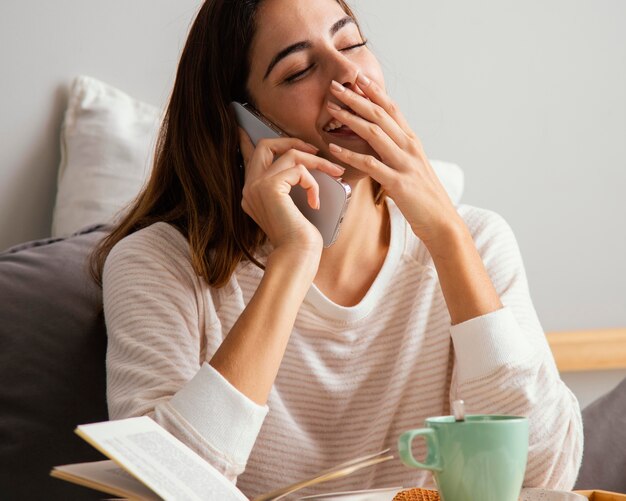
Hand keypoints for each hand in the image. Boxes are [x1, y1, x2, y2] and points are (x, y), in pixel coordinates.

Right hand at [238, 129, 344, 253]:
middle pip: (266, 145)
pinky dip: (314, 183)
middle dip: (293, 142)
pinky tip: (316, 202)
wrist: (297, 257)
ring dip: (317, 162)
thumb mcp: (293, 206)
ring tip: (334, 173)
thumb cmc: (300, 238)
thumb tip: (302, 165)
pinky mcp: (269, 188)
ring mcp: (256, 186)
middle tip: (315, 150)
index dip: (247, 140)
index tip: (245, 127)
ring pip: (290, 154)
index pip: (247, 157)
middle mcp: (249, 187)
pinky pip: (299, 170)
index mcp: (252, 192)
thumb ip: (289, 186)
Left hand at [326, 75, 462, 245]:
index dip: (374, 91)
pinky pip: (370, 164)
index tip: (357, 77)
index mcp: (412, 141)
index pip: (392, 108)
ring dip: (351, 119)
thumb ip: (397, 151)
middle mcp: (409, 147)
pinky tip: (334, 148)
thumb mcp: (412, 166)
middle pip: (380, 115)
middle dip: (357, 98)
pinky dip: (350, 155)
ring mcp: (405, 163)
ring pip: (375, 133)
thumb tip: (379, 139)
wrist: (442, 221)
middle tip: (335, 86)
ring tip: (331, 109)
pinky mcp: (398, 183)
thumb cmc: (423, 196)